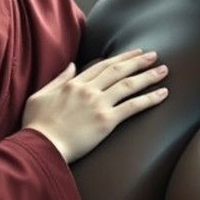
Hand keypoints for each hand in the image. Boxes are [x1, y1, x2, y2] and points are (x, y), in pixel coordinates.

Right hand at [22, 50, 168, 162]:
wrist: (41, 146)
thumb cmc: (36, 125)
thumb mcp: (40, 95)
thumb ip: (58, 79)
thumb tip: (72, 65)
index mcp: (74, 83)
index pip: (102, 66)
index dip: (121, 58)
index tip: (134, 53)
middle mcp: (88, 90)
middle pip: (119, 70)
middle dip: (138, 61)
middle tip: (155, 56)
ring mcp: (98, 104)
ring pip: (129, 85)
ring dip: (148, 76)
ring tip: (164, 70)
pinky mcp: (106, 121)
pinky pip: (133, 106)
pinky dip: (150, 98)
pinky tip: (163, 93)